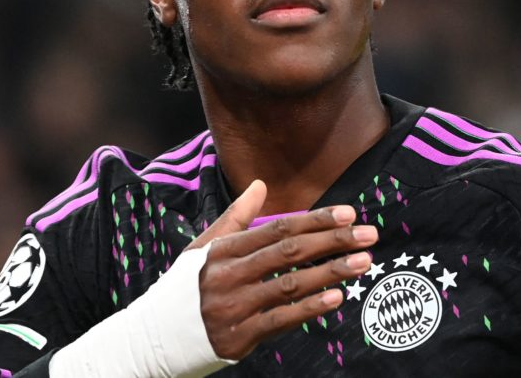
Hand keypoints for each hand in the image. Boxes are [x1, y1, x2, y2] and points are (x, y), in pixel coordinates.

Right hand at [185, 180, 376, 359]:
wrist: (153, 338)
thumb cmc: (185, 287)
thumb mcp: (204, 247)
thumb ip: (236, 216)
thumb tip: (260, 183)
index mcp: (223, 249)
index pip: (277, 228)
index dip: (314, 220)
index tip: (348, 213)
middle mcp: (228, 275)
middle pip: (289, 252)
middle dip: (333, 240)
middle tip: (368, 234)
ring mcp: (234, 307)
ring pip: (290, 284)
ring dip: (331, 272)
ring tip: (362, 262)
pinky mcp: (238, 337)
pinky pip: (280, 320)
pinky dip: (310, 308)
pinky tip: (337, 297)